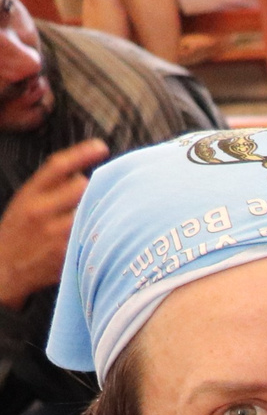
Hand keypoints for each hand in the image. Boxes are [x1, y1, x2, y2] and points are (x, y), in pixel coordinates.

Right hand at [0, 140, 106, 308]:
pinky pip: (93, 237)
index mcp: (30, 194)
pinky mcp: (67, 254)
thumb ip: (51, 187)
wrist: (4, 268)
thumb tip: (84, 174)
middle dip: (95, 188)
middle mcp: (40, 211)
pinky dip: (103, 233)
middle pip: (82, 187)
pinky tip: (105, 234)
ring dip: (102, 211)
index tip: (100, 147)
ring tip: (107, 214)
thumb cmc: (19, 232)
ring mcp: (55, 234)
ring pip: (91, 213)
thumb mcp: (26, 202)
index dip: (81, 153)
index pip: (57, 166)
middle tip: (104, 193)